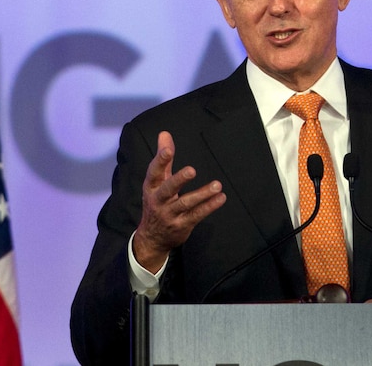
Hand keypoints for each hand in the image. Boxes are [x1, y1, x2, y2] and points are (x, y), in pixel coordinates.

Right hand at [133, 131, 225, 271]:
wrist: (152, 237)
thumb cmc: (157, 202)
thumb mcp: (156, 181)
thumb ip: (164, 158)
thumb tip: (164, 133)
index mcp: (151, 187)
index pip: (154, 172)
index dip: (160, 160)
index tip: (167, 149)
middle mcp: (159, 200)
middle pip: (168, 189)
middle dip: (179, 179)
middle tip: (192, 170)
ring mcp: (170, 214)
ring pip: (185, 203)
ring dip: (202, 194)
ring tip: (217, 185)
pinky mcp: (182, 225)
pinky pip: (197, 215)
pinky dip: (209, 206)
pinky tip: (220, 198)